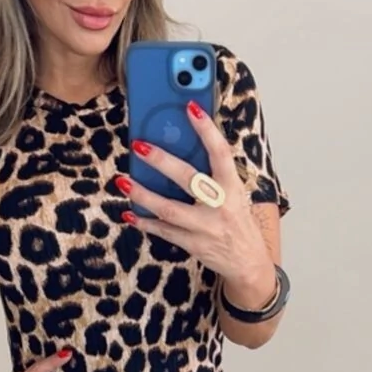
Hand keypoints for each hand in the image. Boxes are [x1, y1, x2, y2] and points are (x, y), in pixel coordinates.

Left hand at [119, 101, 274, 292]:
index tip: (191, 108)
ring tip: (123, 182)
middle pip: (188, 180)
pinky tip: (131, 213)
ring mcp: (205, 228)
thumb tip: (184, 149)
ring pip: (169, 210)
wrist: (248, 263)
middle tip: (140, 146)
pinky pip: (165, 232)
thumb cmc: (239, 222)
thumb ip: (215, 175)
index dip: (207, 130)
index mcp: (233, 188)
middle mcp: (220, 206)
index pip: (221, 153)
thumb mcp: (235, 195)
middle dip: (162, 161)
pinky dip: (146, 222)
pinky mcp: (194, 244)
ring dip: (144, 195)